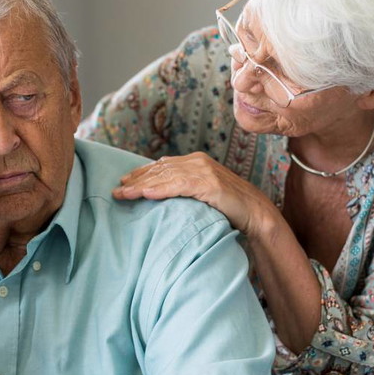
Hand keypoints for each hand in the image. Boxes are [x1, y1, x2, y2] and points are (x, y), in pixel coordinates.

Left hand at [113, 152, 275, 237]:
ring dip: (142, 186)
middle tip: (116, 191)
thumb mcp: (202, 193)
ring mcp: (204, 171)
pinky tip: (147, 194)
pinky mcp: (210, 184)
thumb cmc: (228, 207)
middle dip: (136, 180)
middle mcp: (197, 162)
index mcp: (195, 161)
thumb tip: (159, 192)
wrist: (256, 213)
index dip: (141, 174)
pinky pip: (180, 185)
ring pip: (165, 176)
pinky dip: (162, 189)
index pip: (161, 165)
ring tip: (124, 194)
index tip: (123, 183)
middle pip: (159, 169)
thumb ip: (184, 187)